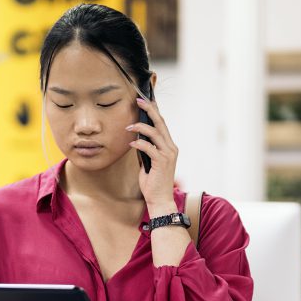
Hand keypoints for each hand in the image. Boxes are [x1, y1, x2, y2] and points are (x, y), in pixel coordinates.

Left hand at [127, 96, 178, 213]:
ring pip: (155, 133)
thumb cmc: (153, 183)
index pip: (162, 124)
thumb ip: (145, 150)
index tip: (146, 100)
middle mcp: (171, 148)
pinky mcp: (162, 162)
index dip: (155, 111)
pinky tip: (131, 144)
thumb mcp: (148, 163)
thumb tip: (136, 139)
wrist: (160, 200)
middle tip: (138, 100)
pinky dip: (139, 144)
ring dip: (141, 127)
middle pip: (161, 123)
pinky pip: (149, 147)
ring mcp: (168, 154)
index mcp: (169, 146)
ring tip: (129, 126)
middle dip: (149, 110)